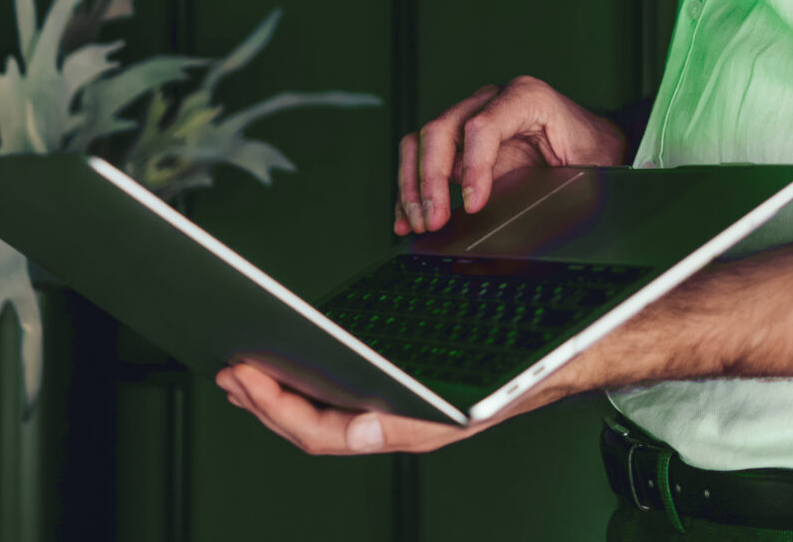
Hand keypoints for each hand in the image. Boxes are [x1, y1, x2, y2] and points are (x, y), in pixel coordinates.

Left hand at [215, 361, 550, 455]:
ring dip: (277, 396)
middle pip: (313, 429)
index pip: (325, 435)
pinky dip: (310, 383)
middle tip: (227, 370)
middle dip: (263, 403)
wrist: (565, 358)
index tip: (246, 375)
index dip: (278, 409)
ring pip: (323, 418)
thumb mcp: (482, 391)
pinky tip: (297, 367)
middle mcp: (399, 426)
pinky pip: (343, 399)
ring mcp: (398, 413)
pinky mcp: (402, 393)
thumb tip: (364, 434)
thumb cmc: (529, 372)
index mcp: (411, 430)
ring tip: (244, 373)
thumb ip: (421, 421)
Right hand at [394, 75, 629, 234]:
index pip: (482, 125)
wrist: (596, 143)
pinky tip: (407, 217)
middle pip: (442, 130)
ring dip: (413, 185)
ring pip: (422, 141)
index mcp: (527, 98)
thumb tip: (527, 226)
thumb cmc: (593, 150)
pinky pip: (423, 158)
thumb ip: (557, 186)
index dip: (473, 167)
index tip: (473, 204)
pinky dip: (412, 189)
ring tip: (419, 223)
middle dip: (432, 180)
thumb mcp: (584, 165)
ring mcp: (471, 118)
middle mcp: (492, 101)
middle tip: (436, 220)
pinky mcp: (460, 143)